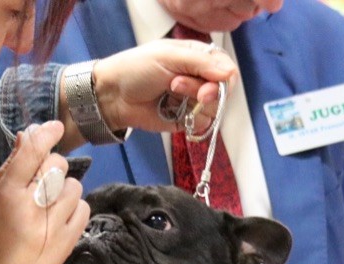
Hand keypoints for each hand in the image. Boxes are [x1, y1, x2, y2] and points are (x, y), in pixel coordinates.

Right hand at [0, 120, 88, 263]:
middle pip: (57, 165)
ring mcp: (54, 226)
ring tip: (50, 204)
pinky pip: (84, 208)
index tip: (56, 126)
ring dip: (65, 189)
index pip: (32, 152)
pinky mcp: (69, 241)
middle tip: (42, 181)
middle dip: (52, 168)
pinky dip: (75, 208)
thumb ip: (10, 168)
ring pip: (74, 185)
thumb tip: (28, 135)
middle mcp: (32, 207)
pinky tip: (60, 217)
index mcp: (7, 194)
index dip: (46, 134)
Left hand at [92, 39, 237, 133]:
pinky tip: (171, 110)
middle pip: (223, 92)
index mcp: (198, 57)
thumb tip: (230, 74)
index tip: (208, 85)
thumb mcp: (168, 57)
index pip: (226, 69)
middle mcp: (199, 79)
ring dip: (192, 103)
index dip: (223, 79)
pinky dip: (190, 119)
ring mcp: (193, 101)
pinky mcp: (186, 120)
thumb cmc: (136, 69)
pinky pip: (202, 124)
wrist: (113, 95)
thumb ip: (201, 63)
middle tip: (178, 85)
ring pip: (214, 110)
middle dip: (204, 91)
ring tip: (169, 92)